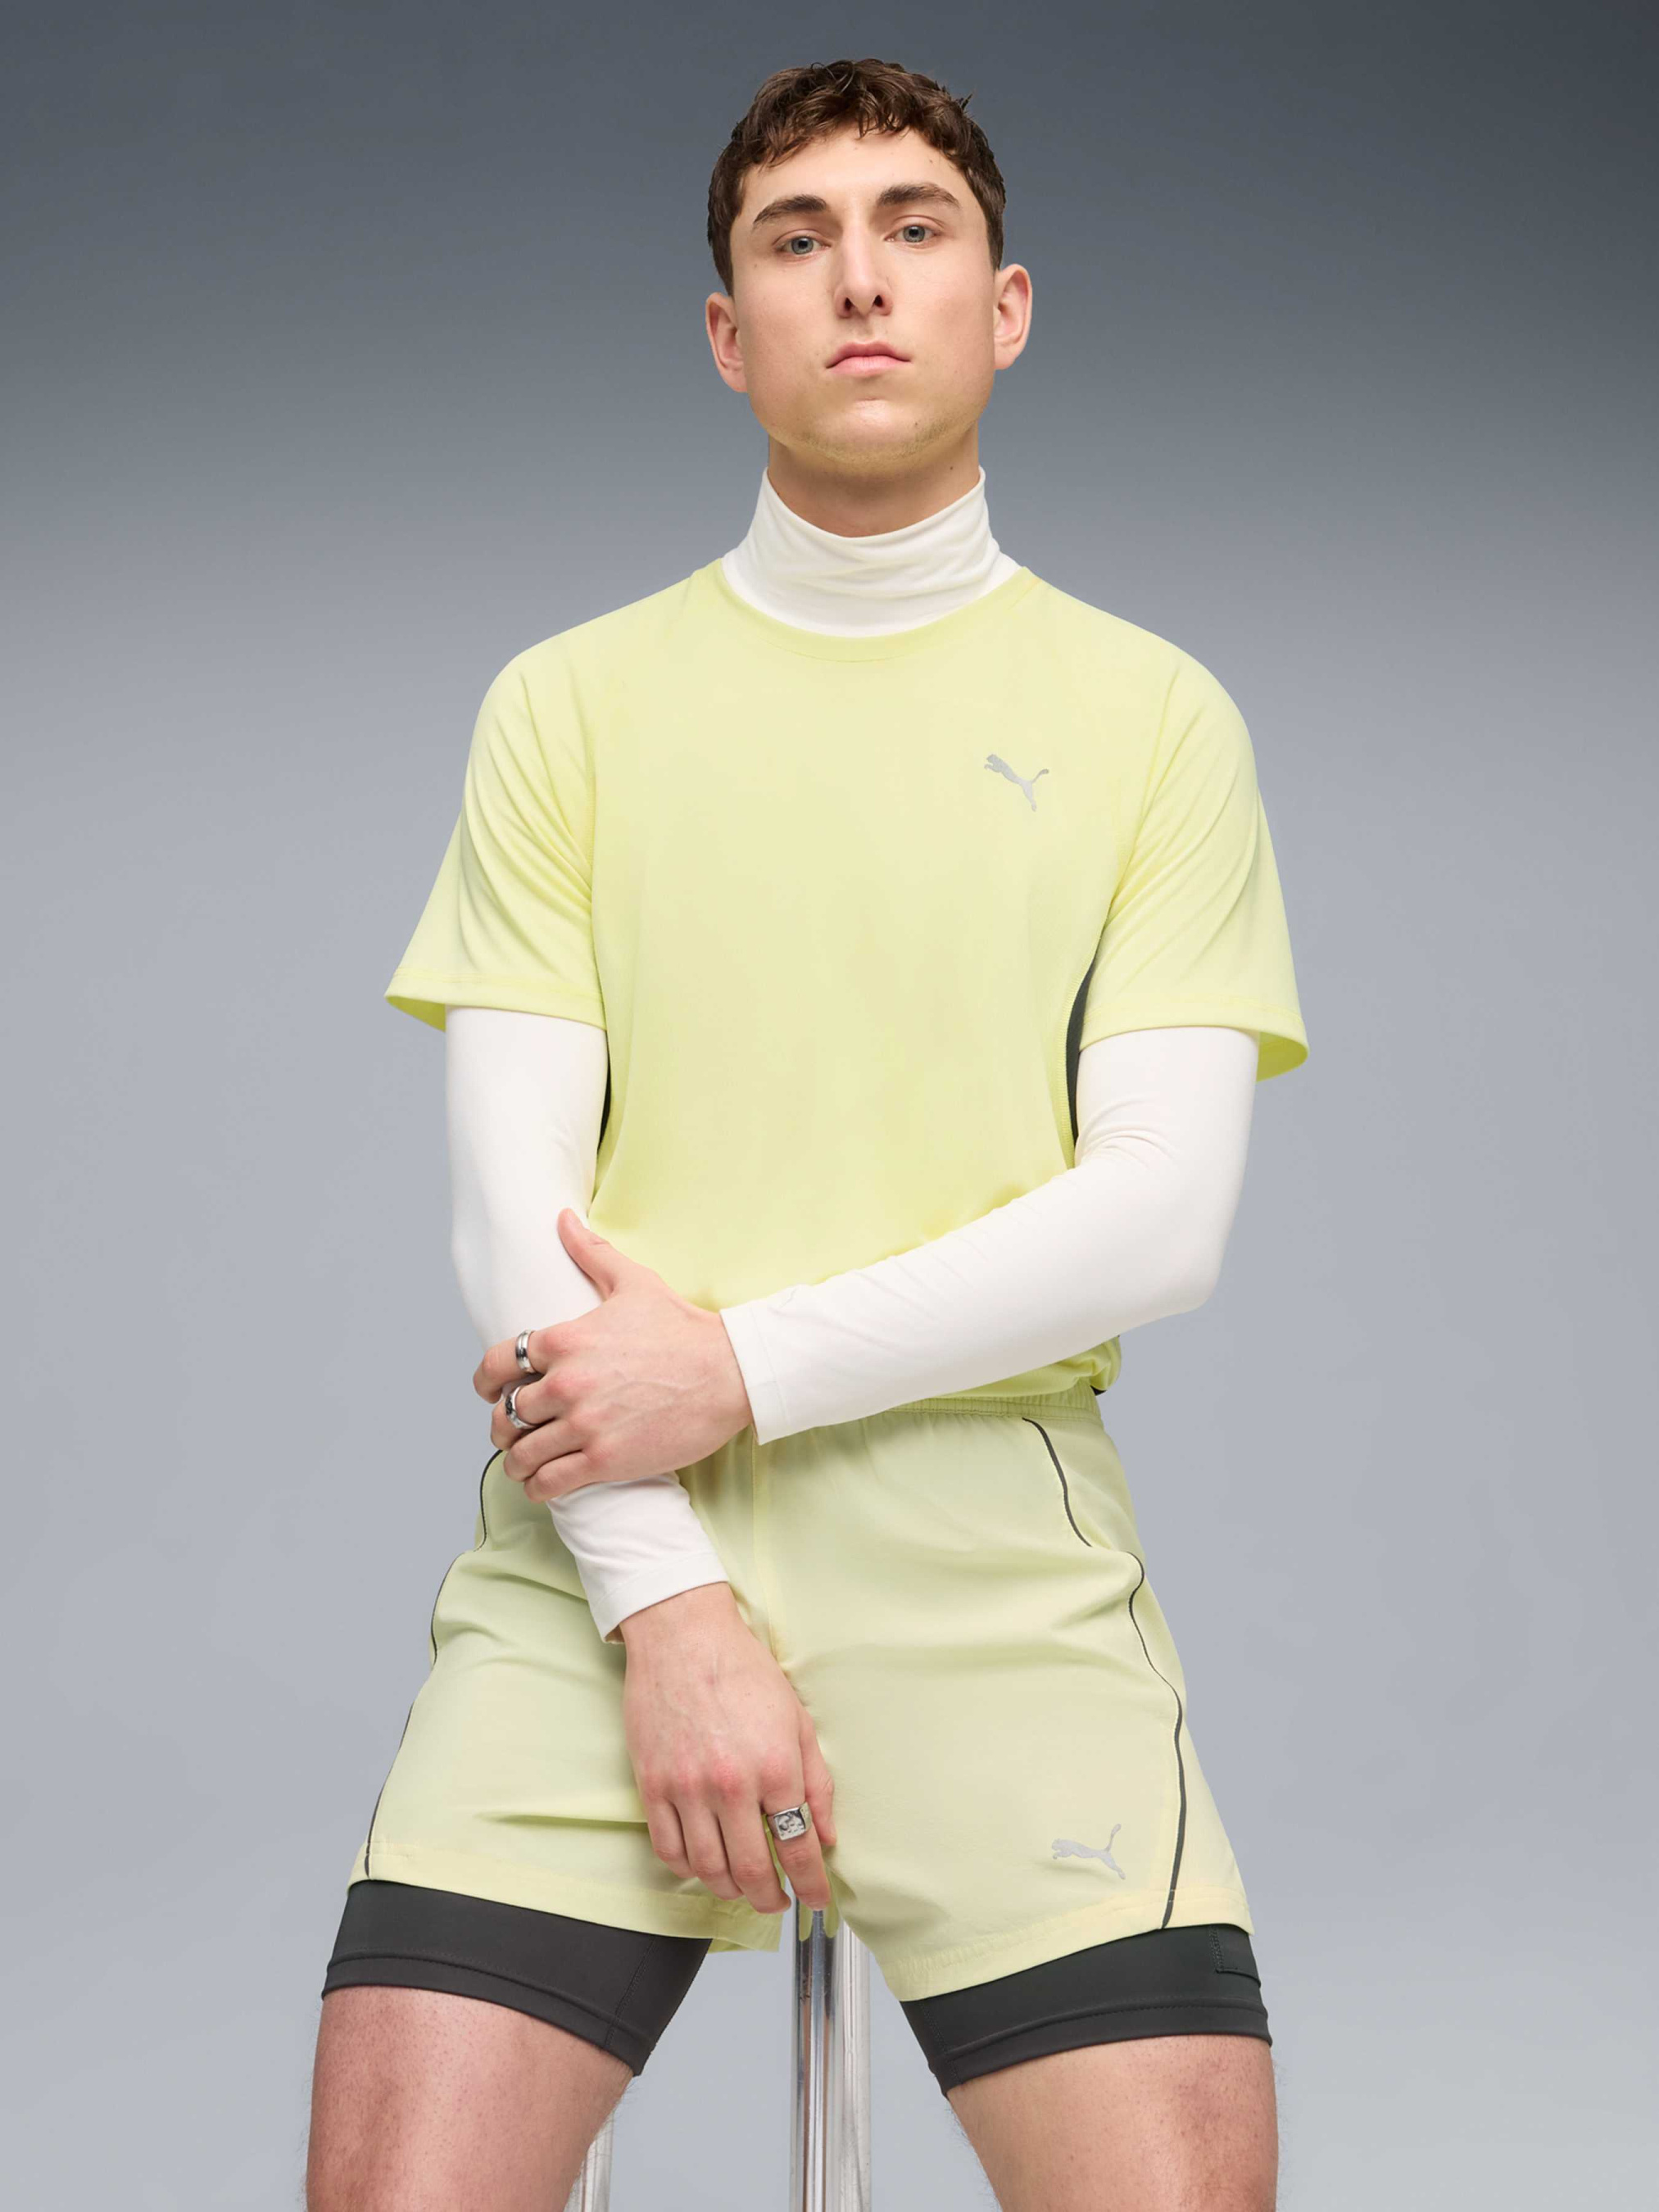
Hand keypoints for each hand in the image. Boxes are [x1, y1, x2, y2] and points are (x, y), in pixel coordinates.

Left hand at [475, 1210, 754, 1503]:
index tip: (490, 1390)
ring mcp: (585, 1425)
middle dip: (502, 1424)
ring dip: (516, 1460)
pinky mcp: (605, 1461)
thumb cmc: (683, 1329)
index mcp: (566, 1340)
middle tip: (511, 1429)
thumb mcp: (635, 1283)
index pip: (496, 1364)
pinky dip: (537, 1487)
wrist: (729, 1373)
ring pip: (521, 1453)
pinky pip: (549, 1483)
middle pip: (505, 1413)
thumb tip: (562, 1219)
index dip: (485, 1381)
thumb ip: (591, 1253)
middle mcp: (567, 1384)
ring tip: (523, 1461)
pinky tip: (542, 1483)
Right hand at [618, 1583, 838, 1915]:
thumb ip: (817, 1781)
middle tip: (777, 1902)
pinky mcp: (652, 1785)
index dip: (811, 1884)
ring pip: (709, 1868)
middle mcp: (731, 1785)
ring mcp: (687, 1788)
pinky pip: (668, 1848)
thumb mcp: (798, 1720)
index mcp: (775, 1767)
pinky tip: (704, 1866)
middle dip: (769, 1898)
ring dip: (729, 1890)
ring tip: (742, 1888)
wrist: (683, 1635)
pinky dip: (688, 1869)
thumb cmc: (743, 1670)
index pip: (799, 1848)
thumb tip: (825, 1834)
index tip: (814, 1898)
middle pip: (752, 1870)